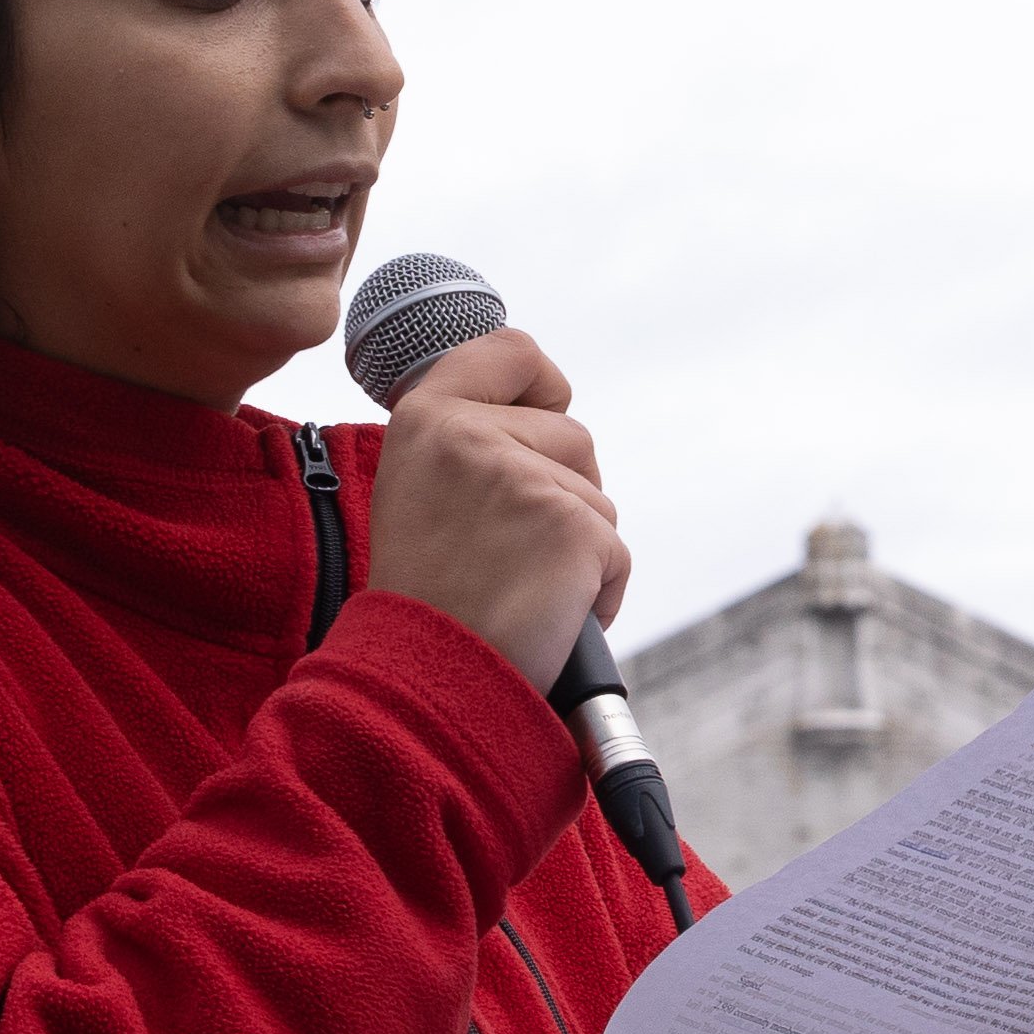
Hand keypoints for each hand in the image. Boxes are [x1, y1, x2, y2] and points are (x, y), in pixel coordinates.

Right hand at [363, 327, 628, 688]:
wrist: (423, 684)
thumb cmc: (425, 600)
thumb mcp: (418, 490)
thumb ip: (468, 444)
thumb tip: (545, 419)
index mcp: (426, 417)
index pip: (512, 350)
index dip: (540, 385)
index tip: (540, 415)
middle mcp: (471, 434)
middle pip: (573, 436)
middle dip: (562, 494)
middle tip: (506, 553)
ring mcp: (525, 478)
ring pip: (597, 498)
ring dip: (577, 547)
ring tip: (518, 588)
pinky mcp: (574, 529)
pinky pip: (616, 554)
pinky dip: (597, 594)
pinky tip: (548, 617)